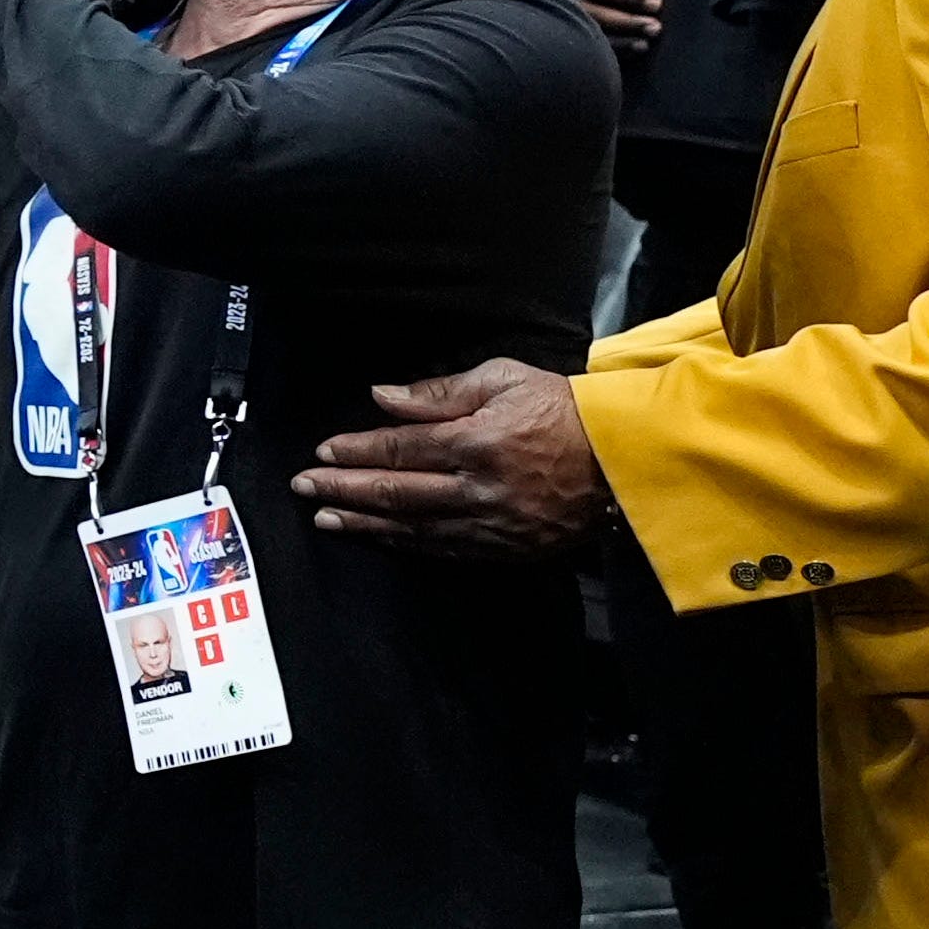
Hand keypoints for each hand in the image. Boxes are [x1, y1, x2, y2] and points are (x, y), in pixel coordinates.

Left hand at [295, 361, 615, 557]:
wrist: (624, 462)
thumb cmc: (564, 411)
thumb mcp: (504, 378)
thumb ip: (439, 392)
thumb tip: (382, 397)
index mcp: (475, 441)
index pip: (398, 448)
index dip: (355, 451)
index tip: (323, 450)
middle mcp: (477, 488)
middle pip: (395, 490)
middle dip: (342, 488)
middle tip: (304, 487)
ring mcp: (491, 524)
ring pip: (413, 527)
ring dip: (364, 523)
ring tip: (327, 518)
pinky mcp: (507, 549)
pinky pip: (444, 550)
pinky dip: (406, 545)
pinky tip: (380, 538)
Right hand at [547, 0, 662, 45]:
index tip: (655, 2)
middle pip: (593, 13)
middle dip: (627, 21)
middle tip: (655, 26)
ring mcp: (558, 18)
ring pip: (590, 33)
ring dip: (621, 40)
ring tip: (646, 43)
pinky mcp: (566, 33)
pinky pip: (589, 46)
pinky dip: (614, 50)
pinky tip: (634, 49)